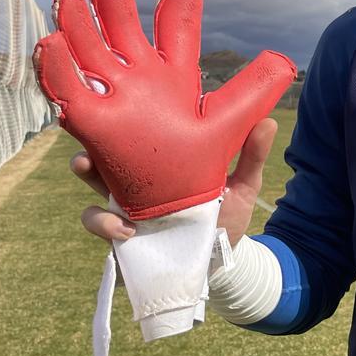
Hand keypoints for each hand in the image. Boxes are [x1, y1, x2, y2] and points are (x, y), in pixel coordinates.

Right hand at [78, 117, 277, 247]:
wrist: (222, 261)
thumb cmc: (228, 217)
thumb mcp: (242, 186)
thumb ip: (252, 156)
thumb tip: (269, 120)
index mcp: (165, 161)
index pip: (141, 131)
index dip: (124, 112)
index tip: (116, 93)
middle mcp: (140, 177)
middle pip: (106, 148)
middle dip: (94, 128)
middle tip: (92, 120)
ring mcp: (126, 203)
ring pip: (93, 181)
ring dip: (85, 171)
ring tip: (86, 166)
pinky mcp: (120, 232)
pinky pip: (98, 222)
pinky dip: (106, 223)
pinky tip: (128, 229)